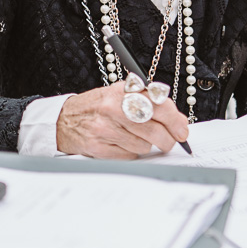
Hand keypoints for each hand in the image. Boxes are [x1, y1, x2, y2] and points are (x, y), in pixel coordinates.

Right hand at [55, 81, 189, 158]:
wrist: (63, 120)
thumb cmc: (96, 107)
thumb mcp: (119, 94)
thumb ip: (148, 101)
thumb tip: (178, 119)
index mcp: (122, 92)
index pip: (159, 105)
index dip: (176, 120)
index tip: (182, 130)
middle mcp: (113, 108)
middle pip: (154, 130)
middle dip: (167, 139)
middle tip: (168, 141)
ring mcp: (104, 129)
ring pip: (144, 145)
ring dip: (146, 145)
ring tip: (135, 137)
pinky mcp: (99, 147)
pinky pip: (130, 155)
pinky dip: (131, 152)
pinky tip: (122, 143)